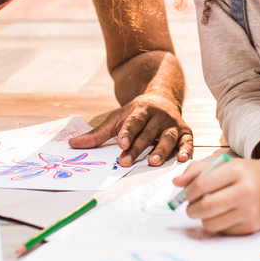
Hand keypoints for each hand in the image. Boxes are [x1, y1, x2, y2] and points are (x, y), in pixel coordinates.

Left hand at [69, 93, 192, 166]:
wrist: (162, 98)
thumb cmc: (137, 114)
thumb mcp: (117, 118)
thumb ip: (98, 134)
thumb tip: (72, 144)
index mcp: (141, 109)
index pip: (134, 121)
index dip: (127, 132)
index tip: (121, 144)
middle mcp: (159, 115)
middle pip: (147, 133)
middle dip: (137, 148)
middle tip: (125, 162)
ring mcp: (173, 123)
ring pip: (167, 138)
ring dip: (161, 150)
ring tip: (153, 162)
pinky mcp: (185, 132)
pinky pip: (188, 141)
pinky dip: (187, 150)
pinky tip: (184, 159)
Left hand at [172, 156, 259, 234]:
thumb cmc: (249, 173)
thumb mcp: (227, 163)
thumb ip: (198, 169)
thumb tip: (176, 183)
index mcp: (238, 171)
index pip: (201, 185)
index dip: (188, 191)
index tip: (188, 193)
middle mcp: (246, 191)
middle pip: (205, 207)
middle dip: (191, 209)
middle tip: (191, 206)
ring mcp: (250, 212)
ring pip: (211, 223)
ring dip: (202, 218)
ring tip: (206, 209)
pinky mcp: (251, 227)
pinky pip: (222, 231)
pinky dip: (217, 224)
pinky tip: (222, 214)